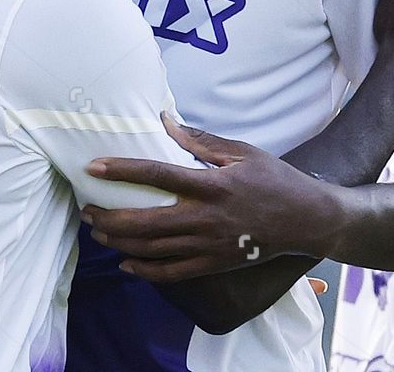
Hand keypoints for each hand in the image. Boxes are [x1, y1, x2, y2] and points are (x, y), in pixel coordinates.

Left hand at [82, 115, 337, 282]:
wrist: (307, 220)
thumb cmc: (275, 180)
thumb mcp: (242, 152)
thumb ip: (200, 140)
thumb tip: (164, 121)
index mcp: (212, 184)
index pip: (157, 174)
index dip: (122, 170)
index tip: (94, 166)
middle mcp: (206, 218)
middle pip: (145, 220)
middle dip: (110, 216)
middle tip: (87, 209)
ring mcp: (209, 245)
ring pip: (153, 248)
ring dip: (120, 241)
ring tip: (98, 231)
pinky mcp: (214, 264)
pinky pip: (173, 273)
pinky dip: (145, 270)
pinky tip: (127, 264)